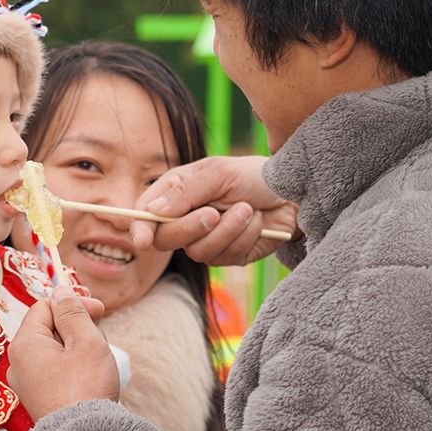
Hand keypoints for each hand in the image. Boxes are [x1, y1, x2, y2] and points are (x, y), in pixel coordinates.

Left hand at [8, 291, 119, 422]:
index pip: (46, 306)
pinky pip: (54, 370)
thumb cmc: (86, 388)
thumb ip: (72, 313)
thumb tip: (60, 292)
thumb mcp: (85, 341)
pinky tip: (89, 379)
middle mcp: (19, 362)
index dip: (74, 304)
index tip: (100, 311)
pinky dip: (72, 367)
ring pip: (54, 350)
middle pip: (48, 328)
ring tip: (96, 364)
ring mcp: (26, 382)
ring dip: (77, 348)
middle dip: (77, 328)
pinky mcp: (38, 398)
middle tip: (99, 341)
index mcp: (25, 343)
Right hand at [131, 155, 298, 265]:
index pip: (145, 212)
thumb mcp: (220, 174)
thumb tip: (152, 212)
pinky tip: (257, 222)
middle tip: (214, 213)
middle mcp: (186, 217)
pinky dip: (243, 237)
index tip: (142, 240)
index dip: (140, 227)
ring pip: (198, 251)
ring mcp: (206, 239)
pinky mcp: (228, 255)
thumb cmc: (254, 177)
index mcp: (177, 191)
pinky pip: (225, 256)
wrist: (292, 195)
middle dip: (190, 228)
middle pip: (166, 239)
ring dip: (227, 230)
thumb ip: (185, 192)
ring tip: (248, 209)